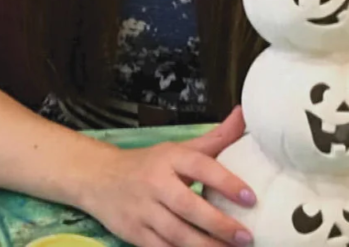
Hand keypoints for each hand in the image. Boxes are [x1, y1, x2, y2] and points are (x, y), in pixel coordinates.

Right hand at [80, 107, 255, 246]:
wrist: (97, 177)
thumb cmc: (148, 164)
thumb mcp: (178, 149)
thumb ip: (215, 138)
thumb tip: (243, 115)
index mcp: (168, 158)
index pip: (199, 166)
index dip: (225, 181)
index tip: (250, 197)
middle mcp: (154, 182)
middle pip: (187, 205)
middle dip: (218, 223)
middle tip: (246, 237)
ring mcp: (142, 209)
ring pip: (176, 233)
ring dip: (205, 245)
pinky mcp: (133, 232)